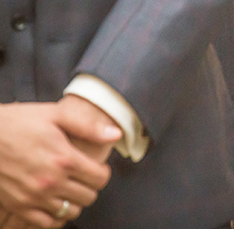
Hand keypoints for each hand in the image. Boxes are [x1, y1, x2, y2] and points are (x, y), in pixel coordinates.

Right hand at [0, 101, 119, 227]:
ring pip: (70, 212)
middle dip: (91, 186)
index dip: (103, 172)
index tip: (96, 167)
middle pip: (89, 196)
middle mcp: (51, 181)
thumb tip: (116, 134)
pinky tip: (54, 203)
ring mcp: (34, 196)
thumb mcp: (55, 115)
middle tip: (83, 177)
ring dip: (74, 201)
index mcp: (64, 158)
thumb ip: (88, 126)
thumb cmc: (18, 122)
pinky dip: (55, 216)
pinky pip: (46, 223)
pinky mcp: (18, 206)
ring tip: (69, 188)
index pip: (100, 178)